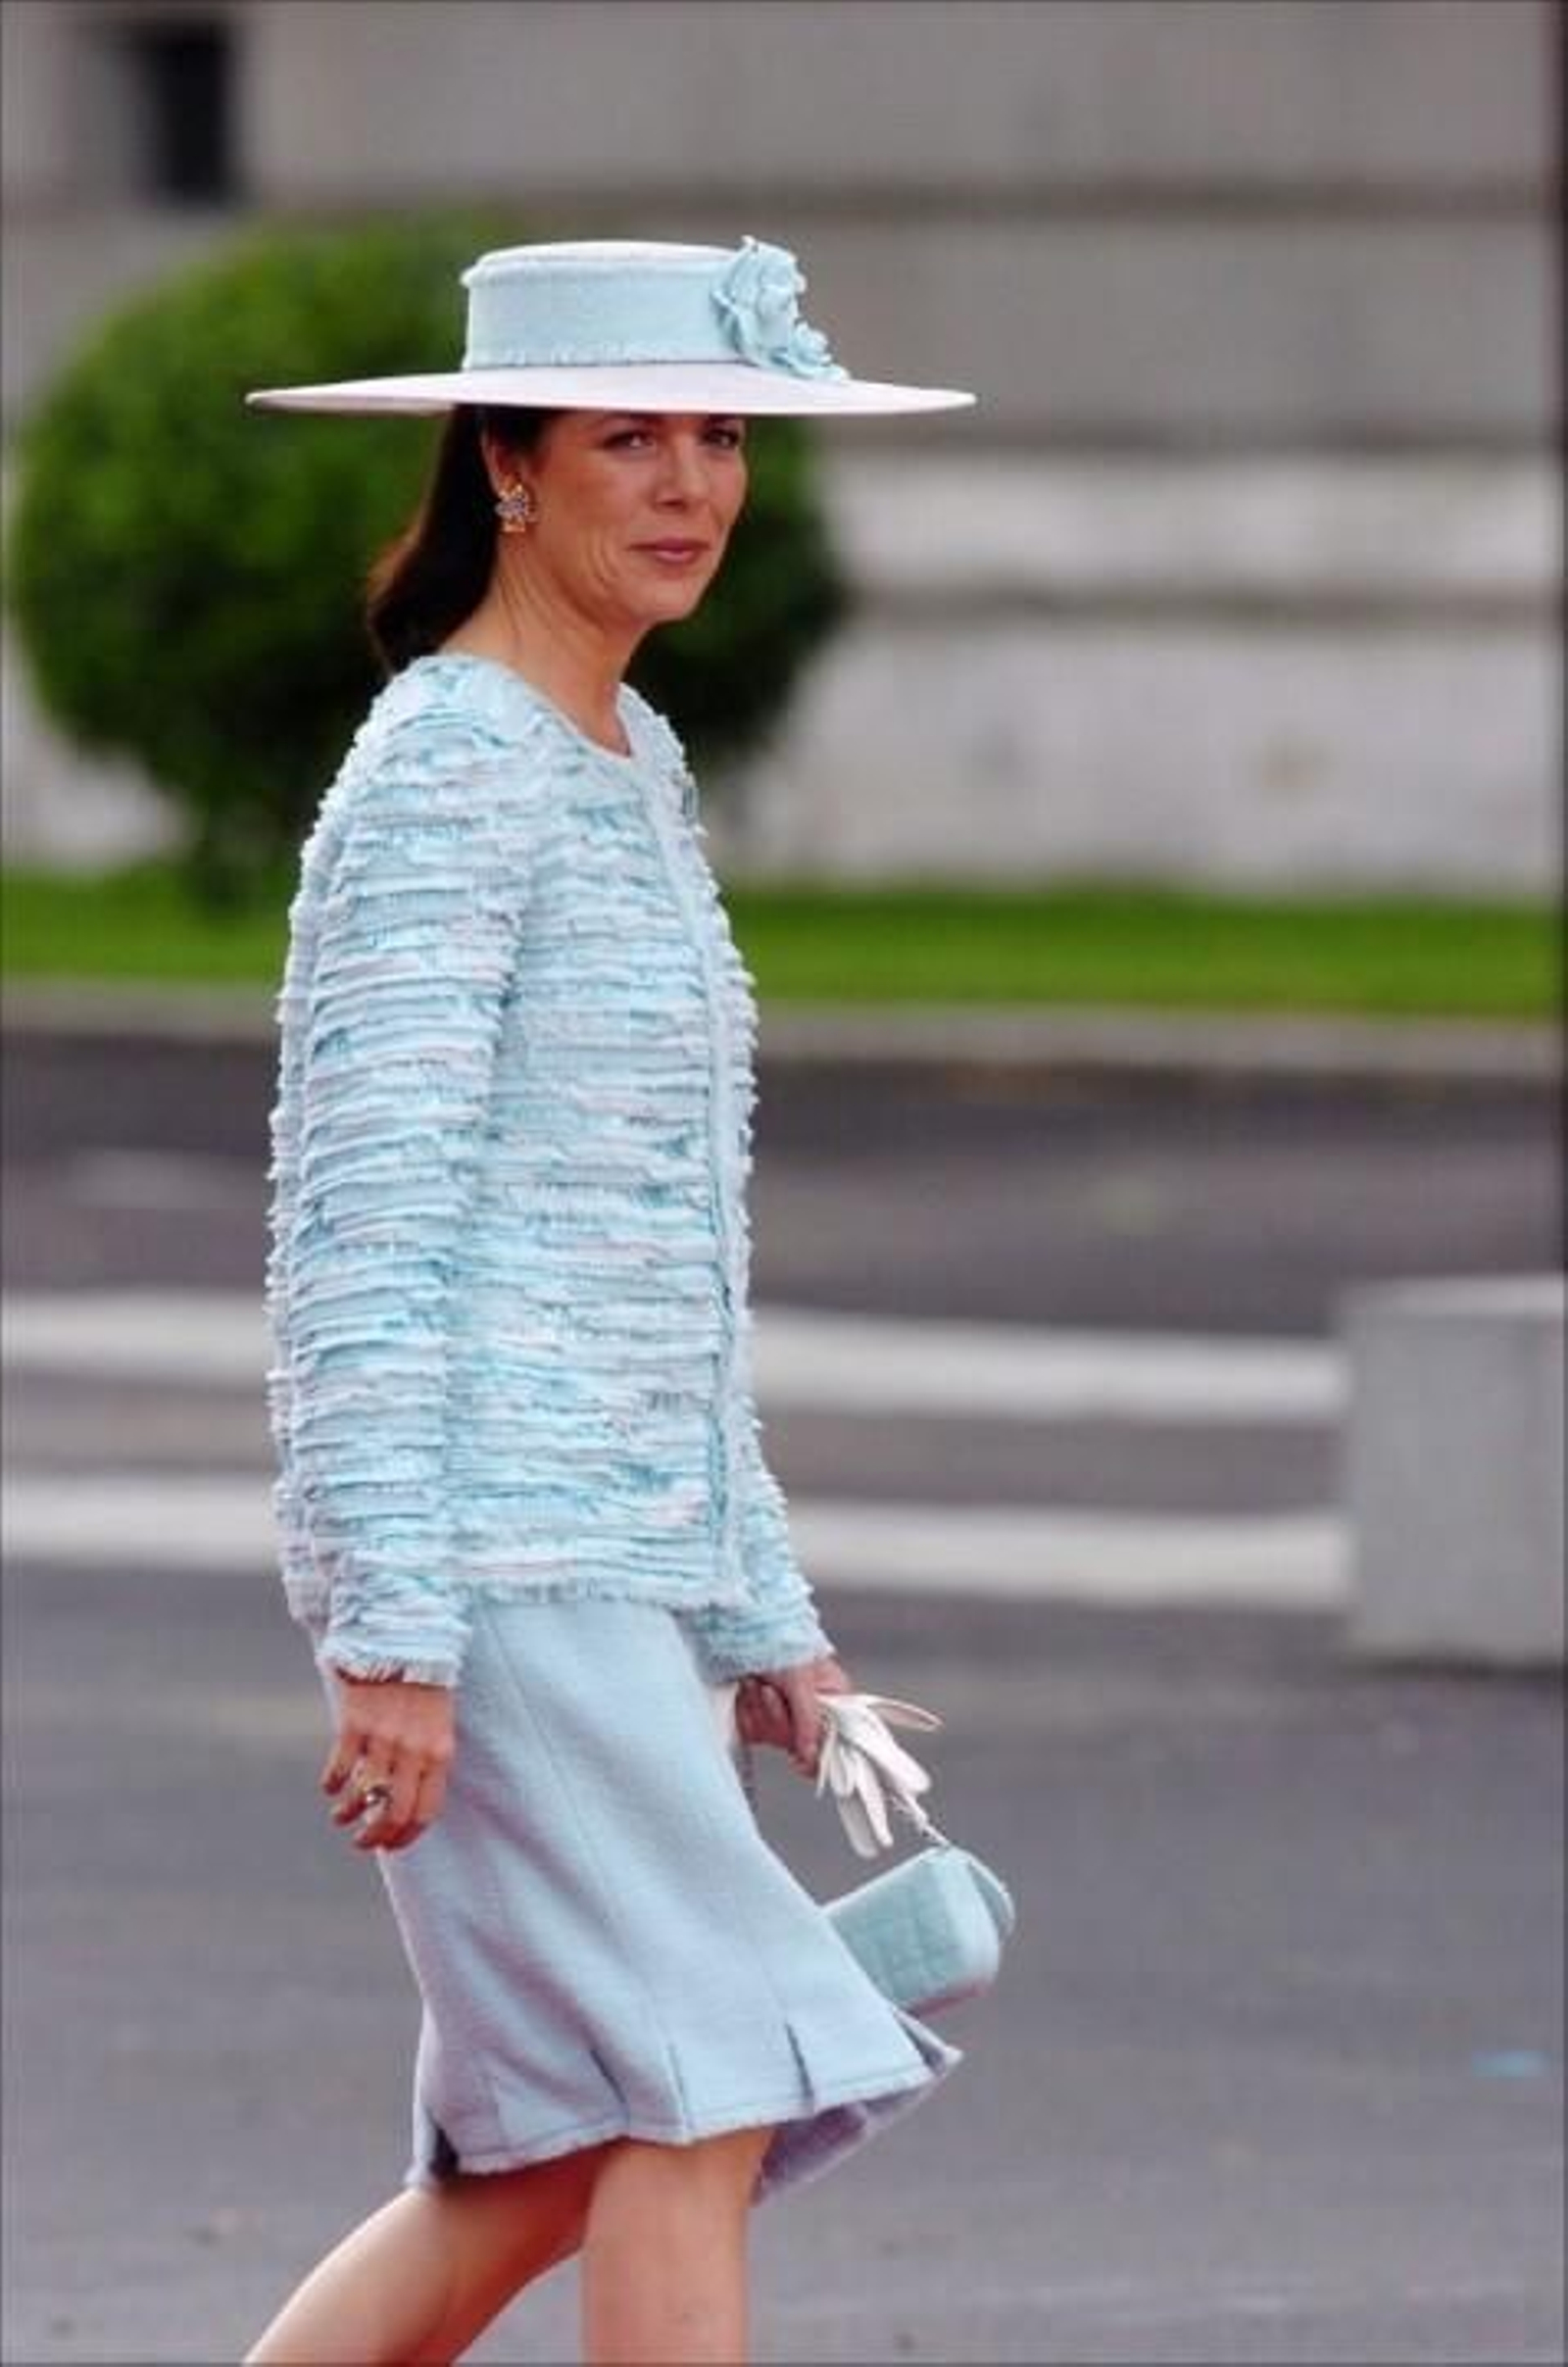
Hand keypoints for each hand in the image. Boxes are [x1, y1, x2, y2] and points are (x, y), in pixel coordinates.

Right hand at [319, 1669, 455, 1852]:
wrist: (406, 1639)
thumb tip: (408, 1799)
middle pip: (392, 1812)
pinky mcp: (355, 1724)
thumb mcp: (440, 1724)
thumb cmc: (427, 1684)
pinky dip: (332, 1785)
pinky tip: (330, 1787)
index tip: (391, 1845)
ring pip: (362, 1795)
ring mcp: (383, 1739)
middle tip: (363, 1842)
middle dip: (374, 1836)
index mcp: (439, 1754)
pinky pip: (340, 1767)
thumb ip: (428, 1760)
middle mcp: (412, 1751)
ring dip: (348, 1814)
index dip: (405, 1837)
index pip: (424, 1812)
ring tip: (341, 1817)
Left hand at [735, 1651, 852, 1780]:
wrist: (740, 1627)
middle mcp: (810, 1707)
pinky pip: (751, 1731)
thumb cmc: (779, 1639)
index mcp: (833, 1697)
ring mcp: (783, 1711)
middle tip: (771, 1692)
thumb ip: (809, 1722)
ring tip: (757, 1682)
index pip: (835, 1741)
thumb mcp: (802, 1681)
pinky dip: (745, 1711)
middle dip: (778, 1718)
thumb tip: (811, 1756)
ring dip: (758, 1708)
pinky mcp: (757, 1714)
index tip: (800, 1759)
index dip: (817, 1753)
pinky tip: (745, 1690)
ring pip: (771, 1737)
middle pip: (798, 1743)